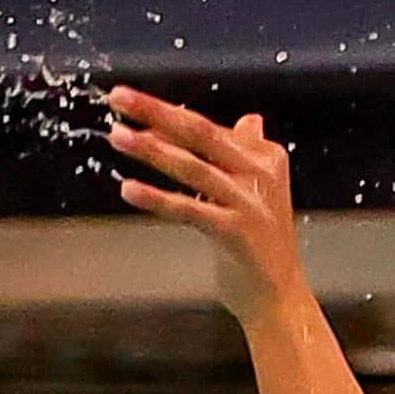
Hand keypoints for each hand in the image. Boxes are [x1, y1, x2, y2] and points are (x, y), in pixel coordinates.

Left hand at [107, 86, 305, 321]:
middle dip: (156, 113)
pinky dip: (157, 198)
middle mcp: (261, 173)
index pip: (206, 128)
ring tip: (117, 136)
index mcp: (264, 157)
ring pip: (192, 167)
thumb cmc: (256, 244)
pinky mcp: (236, 232)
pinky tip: (128, 189)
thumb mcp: (252, 192)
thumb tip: (249, 119)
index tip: (131, 105)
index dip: (166, 116)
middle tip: (119, 96)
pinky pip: (189, 210)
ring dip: (151, 150)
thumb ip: (245, 155)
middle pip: (200, 134)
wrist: (277, 296)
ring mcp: (249, 203)